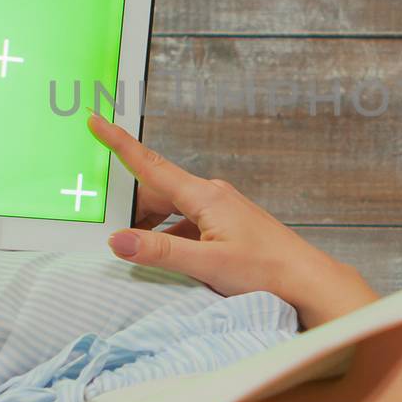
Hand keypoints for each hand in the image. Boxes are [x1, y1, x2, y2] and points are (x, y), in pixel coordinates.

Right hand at [88, 112, 374, 326]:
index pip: (151, 164)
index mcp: (204, 196)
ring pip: (173, 208)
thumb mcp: (206, 263)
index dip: (120, 143)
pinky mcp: (228, 223)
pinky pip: (188, 222)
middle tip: (115, 230)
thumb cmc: (264, 270)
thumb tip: (117, 240)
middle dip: (133, 207)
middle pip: (158, 191)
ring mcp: (222, 208)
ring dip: (153, 225)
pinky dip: (172, 235)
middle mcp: (212, 194)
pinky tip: (172, 258)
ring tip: (143, 252)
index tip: (96, 122)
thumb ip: (160, 251)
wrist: (305, 279)